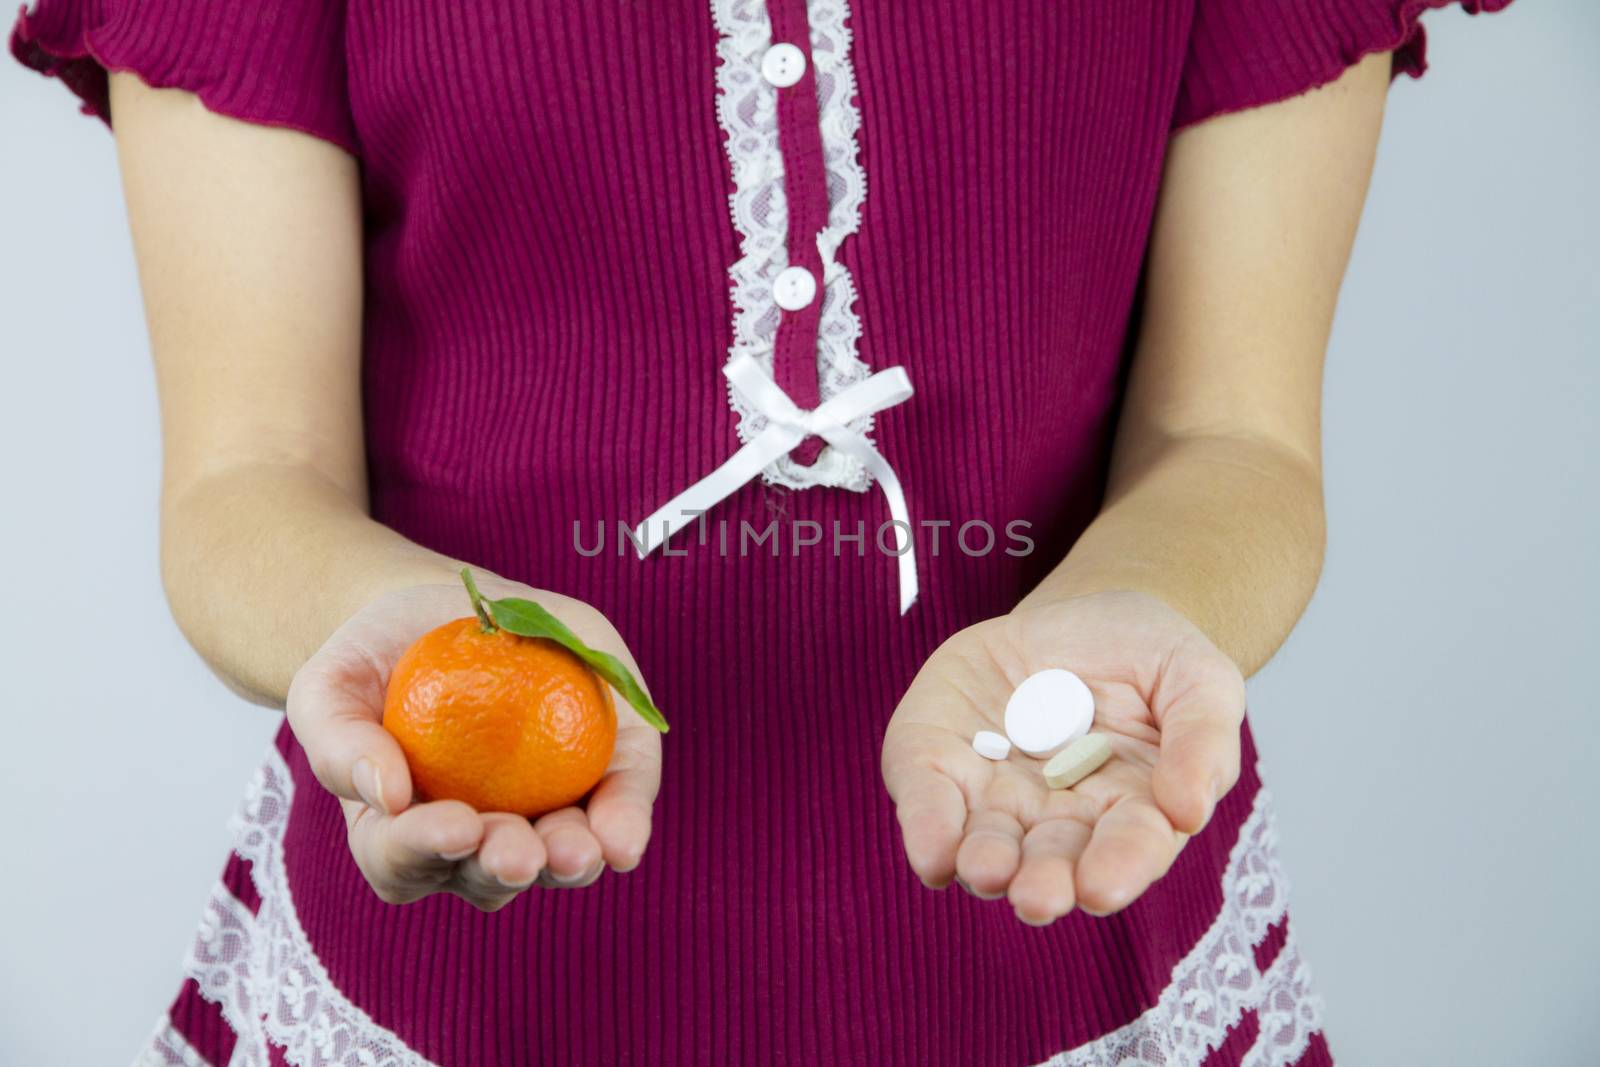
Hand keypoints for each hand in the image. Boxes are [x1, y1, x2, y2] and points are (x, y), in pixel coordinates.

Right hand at [286, 574, 661, 910]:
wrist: (444, 608)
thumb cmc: (374, 658)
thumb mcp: (331, 685)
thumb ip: (338, 742)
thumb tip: (385, 795)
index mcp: (400, 833)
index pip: (404, 863)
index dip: (425, 852)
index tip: (454, 825)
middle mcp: (473, 843)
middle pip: (488, 880)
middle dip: (504, 868)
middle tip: (517, 853)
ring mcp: (539, 815)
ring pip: (557, 863)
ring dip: (569, 860)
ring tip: (579, 849)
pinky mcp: (599, 775)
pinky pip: (618, 809)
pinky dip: (624, 822)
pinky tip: (624, 837)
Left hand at [882, 590, 1244, 924]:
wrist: (1075, 618)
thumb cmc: (1149, 657)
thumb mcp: (1198, 677)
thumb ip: (1202, 738)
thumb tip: (1189, 810)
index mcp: (1132, 810)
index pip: (1130, 848)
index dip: (1119, 868)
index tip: (1101, 886)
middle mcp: (1059, 821)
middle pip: (1053, 861)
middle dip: (1044, 882)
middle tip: (1037, 897)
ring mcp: (996, 796)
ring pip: (987, 845)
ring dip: (984, 862)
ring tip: (985, 870)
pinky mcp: (940, 762)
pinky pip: (928, 798)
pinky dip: (927, 825)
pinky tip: (932, 852)